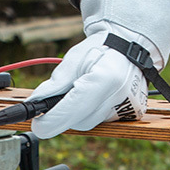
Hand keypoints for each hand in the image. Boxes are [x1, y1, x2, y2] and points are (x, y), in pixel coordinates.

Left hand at [29, 0, 169, 137]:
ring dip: (77, 113)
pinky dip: (91, 111)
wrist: (129, 44)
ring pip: (90, 122)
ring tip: (79, 90)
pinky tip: (93, 96)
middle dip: (63, 115)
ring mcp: (130, 107)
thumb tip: (37, 101)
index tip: (38, 124)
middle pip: (81, 120)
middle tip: (52, 103)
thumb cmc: (102, 46)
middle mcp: (121, 96)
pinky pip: (102, 120)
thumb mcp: (75, 57)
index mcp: (107, 78)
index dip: (53, 119)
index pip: (75, 107)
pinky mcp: (132, 113)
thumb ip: (57, 82)